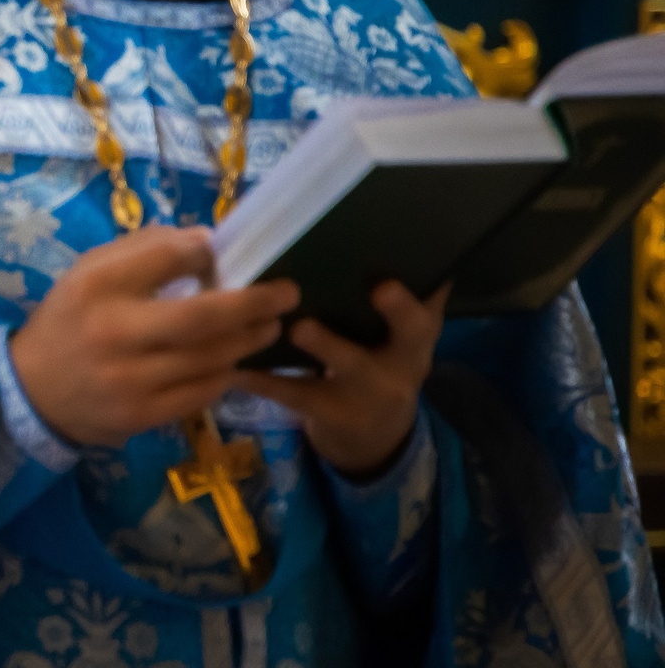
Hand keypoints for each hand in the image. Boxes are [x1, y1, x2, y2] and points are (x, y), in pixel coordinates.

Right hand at [10, 227, 299, 447]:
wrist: (31, 390)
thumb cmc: (70, 321)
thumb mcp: (90, 272)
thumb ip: (146, 251)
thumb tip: (208, 244)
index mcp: (97, 286)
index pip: (168, 257)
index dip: (206, 252)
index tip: (223, 252)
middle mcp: (114, 332)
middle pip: (204, 317)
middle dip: (255, 303)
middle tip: (286, 294)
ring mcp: (130, 379)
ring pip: (212, 358)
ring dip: (249, 339)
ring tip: (268, 325)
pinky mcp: (141, 415)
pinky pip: (203, 392)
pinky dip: (225, 372)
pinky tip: (233, 360)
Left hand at [234, 281, 444, 476]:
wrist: (374, 433)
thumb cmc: (379, 360)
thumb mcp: (400, 335)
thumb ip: (404, 294)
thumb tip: (408, 234)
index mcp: (418, 335)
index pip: (431, 307)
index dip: (421, 292)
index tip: (402, 272)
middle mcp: (402, 362)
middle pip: (409, 335)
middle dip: (398, 311)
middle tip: (379, 288)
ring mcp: (368, 391)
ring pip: (349, 366)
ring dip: (324, 345)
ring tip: (295, 325)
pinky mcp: (332, 414)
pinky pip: (297, 394)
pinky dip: (265, 380)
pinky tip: (236, 366)